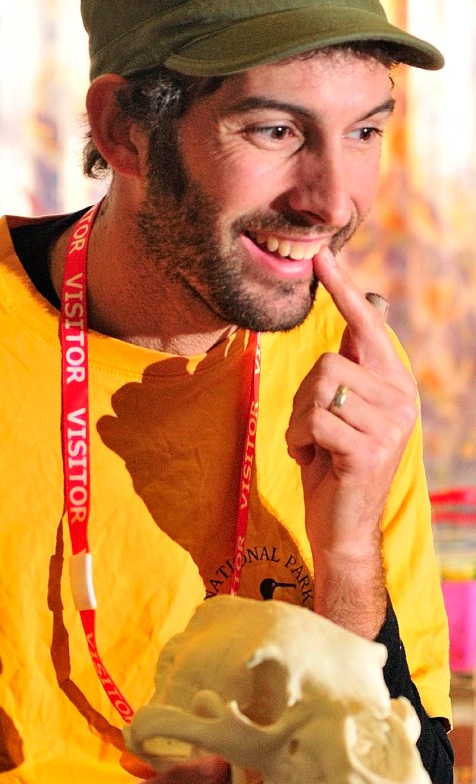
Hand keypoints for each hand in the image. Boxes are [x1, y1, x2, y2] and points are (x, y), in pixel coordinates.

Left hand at [286, 246, 417, 636]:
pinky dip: (299, 443)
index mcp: (394, 384)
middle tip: (313, 431)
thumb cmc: (333, 465)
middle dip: (304, 398)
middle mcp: (400, 400)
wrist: (341, 527)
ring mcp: (389, 426)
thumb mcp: (342, 411)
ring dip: (300, 423)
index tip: (320, 257)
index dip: (342, 291)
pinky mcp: (369, 449)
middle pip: (328, 362)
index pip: (366, 327)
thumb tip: (365, 308)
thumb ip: (349, 368)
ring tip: (316, 447)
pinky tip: (316, 461)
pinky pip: (313, 422)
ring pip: (317, 391)